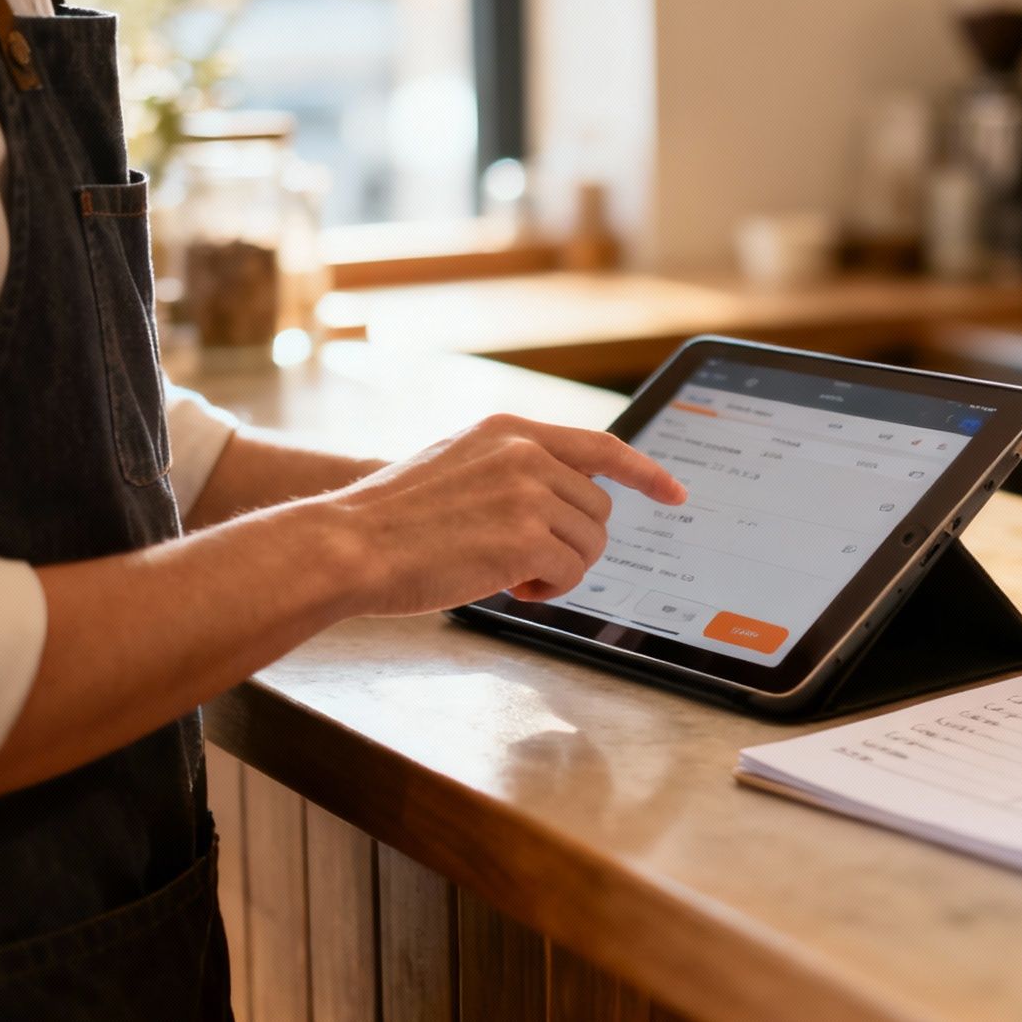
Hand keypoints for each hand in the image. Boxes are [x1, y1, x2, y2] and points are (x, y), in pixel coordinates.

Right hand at [317, 414, 684, 614]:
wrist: (347, 545)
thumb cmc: (392, 520)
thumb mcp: (457, 463)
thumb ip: (510, 468)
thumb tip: (565, 496)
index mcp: (509, 429)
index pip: (600, 445)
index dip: (645, 471)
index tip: (675, 492)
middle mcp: (524, 453)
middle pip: (598, 508)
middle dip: (574, 543)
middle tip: (527, 563)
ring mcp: (526, 493)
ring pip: (590, 543)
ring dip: (561, 569)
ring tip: (509, 574)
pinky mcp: (523, 539)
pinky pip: (572, 573)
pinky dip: (550, 591)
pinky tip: (509, 588)